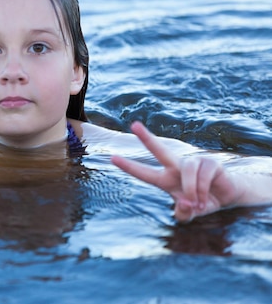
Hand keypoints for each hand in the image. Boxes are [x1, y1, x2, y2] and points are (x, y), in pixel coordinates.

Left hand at [111, 121, 240, 221]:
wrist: (227, 197)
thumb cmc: (202, 202)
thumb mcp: (190, 214)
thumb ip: (183, 214)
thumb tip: (183, 203)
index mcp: (165, 179)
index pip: (144, 173)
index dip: (129, 166)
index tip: (112, 158)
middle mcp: (176, 167)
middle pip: (159, 150)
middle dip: (147, 138)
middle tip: (134, 125)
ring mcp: (193, 162)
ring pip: (186, 169)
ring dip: (191, 188)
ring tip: (197, 202)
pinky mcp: (210, 162)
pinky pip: (202, 175)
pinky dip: (202, 189)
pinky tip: (207, 197)